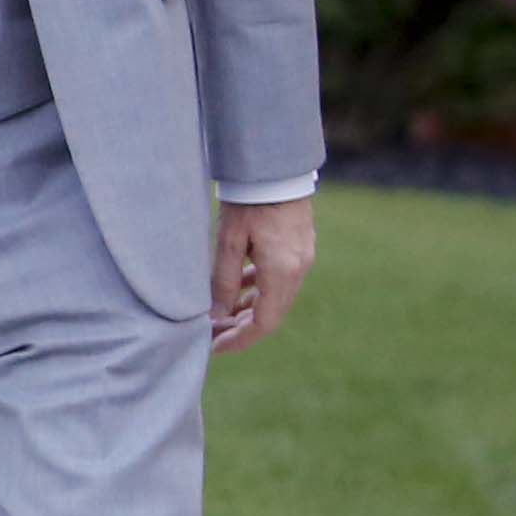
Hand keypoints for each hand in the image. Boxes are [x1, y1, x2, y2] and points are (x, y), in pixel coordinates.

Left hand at [211, 195, 315, 351]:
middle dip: (242, 328)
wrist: (275, 168)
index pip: (264, 322)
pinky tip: (238, 289)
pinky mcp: (300, 248)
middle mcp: (298, 269)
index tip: (215, 348)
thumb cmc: (248, 201)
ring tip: (220, 314)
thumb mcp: (228, 242)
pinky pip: (280, 281)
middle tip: (212, 334)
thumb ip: (224, 281)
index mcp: (282, 271)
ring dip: (250, 310)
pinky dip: (259, 290)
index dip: (240, 339)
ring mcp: (303, 258)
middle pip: (272, 314)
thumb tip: (217, 316)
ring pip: (276, 298)